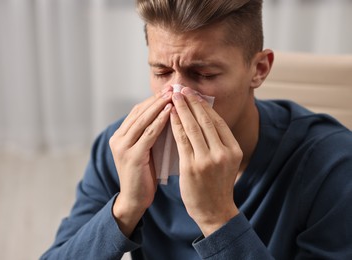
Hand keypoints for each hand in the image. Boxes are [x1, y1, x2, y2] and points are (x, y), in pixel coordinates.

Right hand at [110, 87, 171, 235]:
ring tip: (174, 95)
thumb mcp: (145, 150)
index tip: (169, 90)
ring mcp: (123, 147)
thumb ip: (150, 134)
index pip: (137, 111)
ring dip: (159, 106)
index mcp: (120, 136)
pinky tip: (171, 112)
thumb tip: (168, 114)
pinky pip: (149, 134)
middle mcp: (118, 139)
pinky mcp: (131, 156)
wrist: (134, 200)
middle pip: (139, 112)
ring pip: (143, 120)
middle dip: (157, 99)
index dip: (153, 99)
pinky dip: (160, 121)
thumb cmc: (144, 175)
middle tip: (173, 87)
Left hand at [170, 87, 241, 236]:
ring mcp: (208, 160)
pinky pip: (182, 140)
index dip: (204, 105)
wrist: (214, 211)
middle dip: (191, 102)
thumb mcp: (226, 161)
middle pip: (205, 120)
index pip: (217, 121)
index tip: (193, 93)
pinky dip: (175, 125)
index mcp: (233, 149)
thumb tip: (205, 118)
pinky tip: (169, 115)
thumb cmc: (217, 185)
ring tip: (173, 97)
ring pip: (193, 127)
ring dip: (181, 109)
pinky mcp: (192, 167)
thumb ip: (219, 142)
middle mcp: (223, 152)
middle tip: (181, 89)